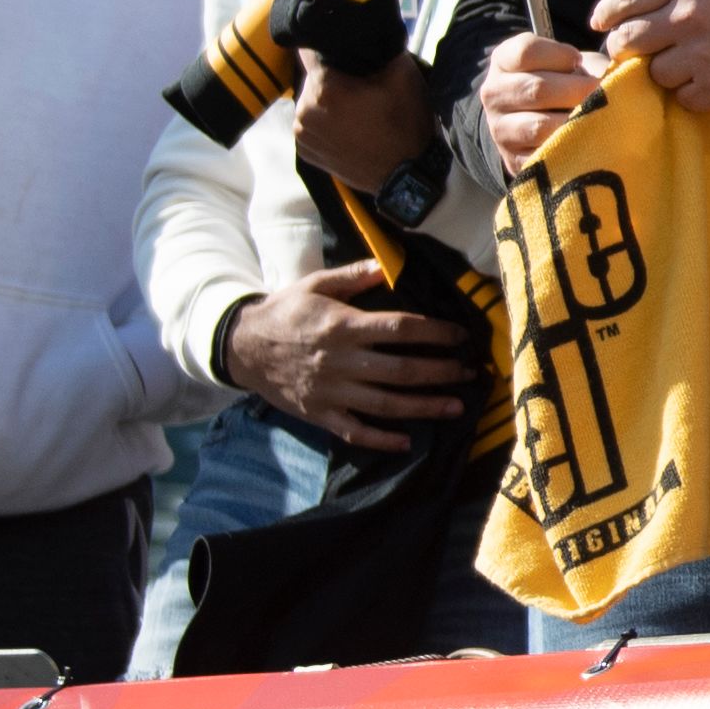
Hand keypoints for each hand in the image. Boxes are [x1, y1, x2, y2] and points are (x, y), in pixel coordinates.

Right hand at [220, 258, 477, 441]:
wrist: (240, 346)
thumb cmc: (284, 311)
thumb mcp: (314, 283)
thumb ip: (353, 276)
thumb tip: (386, 266)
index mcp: (342, 325)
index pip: (400, 328)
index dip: (435, 332)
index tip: (460, 335)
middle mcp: (340, 360)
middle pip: (401, 370)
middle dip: (441, 372)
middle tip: (469, 373)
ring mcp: (330, 391)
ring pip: (386, 404)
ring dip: (425, 407)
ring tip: (456, 406)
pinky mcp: (320, 414)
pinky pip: (355, 431)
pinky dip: (382, 440)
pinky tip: (407, 442)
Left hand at [288, 51, 438, 189]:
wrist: (408, 176)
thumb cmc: (406, 124)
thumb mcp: (403, 75)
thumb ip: (380, 45)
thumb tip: (366, 27)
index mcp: (323, 90)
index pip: (313, 53)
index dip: (332, 52)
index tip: (350, 58)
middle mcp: (303, 111)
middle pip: (314, 79)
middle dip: (333, 79)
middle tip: (361, 89)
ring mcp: (302, 135)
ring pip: (311, 103)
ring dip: (327, 102)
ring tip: (356, 111)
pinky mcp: (305, 153)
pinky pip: (311, 125)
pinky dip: (324, 124)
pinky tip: (348, 129)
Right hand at [476, 31, 601, 168]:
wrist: (547, 123)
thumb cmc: (565, 83)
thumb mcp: (569, 64)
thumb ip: (585, 63)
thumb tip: (612, 73)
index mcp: (503, 61)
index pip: (526, 52)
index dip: (560, 55)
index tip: (579, 62)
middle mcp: (494, 94)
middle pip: (536, 89)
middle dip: (578, 90)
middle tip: (605, 93)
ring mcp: (500, 129)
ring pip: (539, 126)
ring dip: (575, 123)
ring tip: (598, 118)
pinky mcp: (513, 160)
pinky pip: (544, 156)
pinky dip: (569, 150)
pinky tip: (587, 142)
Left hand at [586, 0, 709, 113]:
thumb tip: (631, 11)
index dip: (607, 14)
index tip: (600, 24)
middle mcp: (688, 17)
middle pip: (628, 40)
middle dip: (625, 50)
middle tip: (636, 55)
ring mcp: (700, 55)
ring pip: (654, 73)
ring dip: (665, 74)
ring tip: (690, 67)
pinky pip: (683, 98)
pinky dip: (692, 95)